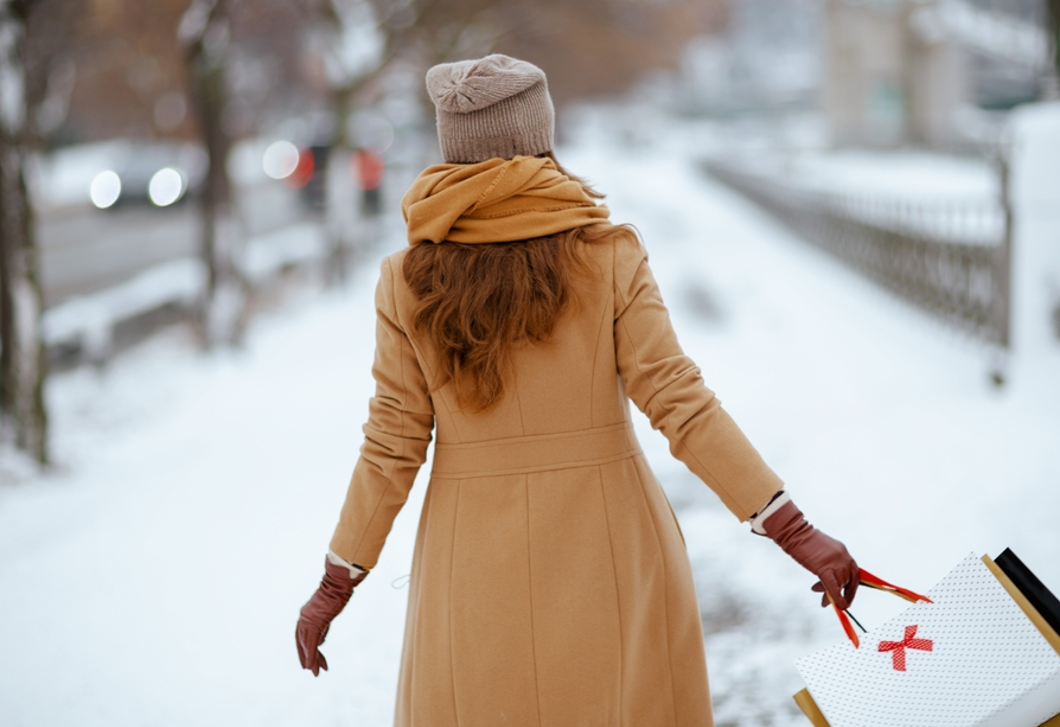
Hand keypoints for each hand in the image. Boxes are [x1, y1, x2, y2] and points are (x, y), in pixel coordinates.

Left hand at [296, 557, 366, 675]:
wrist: (338, 583)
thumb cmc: (337, 592)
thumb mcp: (329, 612)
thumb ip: (323, 627)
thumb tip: (320, 641)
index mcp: (306, 615)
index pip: (301, 636)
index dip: (304, 649)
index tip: (309, 661)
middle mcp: (304, 618)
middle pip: (301, 641)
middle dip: (305, 657)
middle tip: (310, 670)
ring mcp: (308, 619)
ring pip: (306, 644)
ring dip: (310, 660)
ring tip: (314, 672)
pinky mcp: (316, 622)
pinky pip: (311, 642)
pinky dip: (310, 654)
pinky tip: (310, 665)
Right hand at [762, 500, 858, 609]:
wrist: (793, 532)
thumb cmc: (803, 541)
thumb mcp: (822, 552)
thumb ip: (830, 564)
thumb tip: (829, 583)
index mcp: (843, 551)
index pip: (854, 573)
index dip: (852, 587)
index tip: (848, 597)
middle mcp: (843, 556)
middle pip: (848, 580)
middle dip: (843, 593)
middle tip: (836, 603)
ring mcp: (835, 561)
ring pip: (840, 584)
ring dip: (832, 595)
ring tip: (823, 600)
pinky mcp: (824, 567)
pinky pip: (833, 586)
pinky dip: (835, 597)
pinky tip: (834, 604)